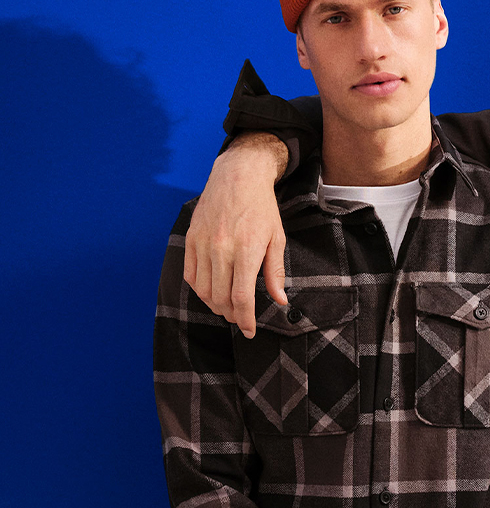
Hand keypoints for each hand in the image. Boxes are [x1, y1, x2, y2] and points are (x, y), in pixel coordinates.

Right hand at [184, 133, 289, 337]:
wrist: (237, 177)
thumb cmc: (262, 208)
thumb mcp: (277, 239)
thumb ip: (276, 273)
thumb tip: (280, 301)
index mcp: (246, 251)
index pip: (241, 297)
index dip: (245, 319)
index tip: (249, 331)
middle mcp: (221, 249)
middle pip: (220, 298)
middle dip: (231, 315)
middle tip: (239, 318)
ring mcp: (203, 244)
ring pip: (203, 289)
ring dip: (214, 305)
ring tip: (226, 307)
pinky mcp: (191, 239)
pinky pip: (190, 274)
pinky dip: (199, 289)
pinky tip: (210, 292)